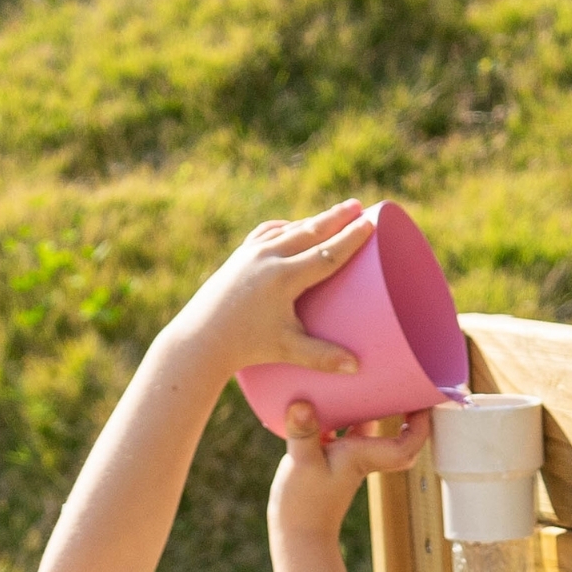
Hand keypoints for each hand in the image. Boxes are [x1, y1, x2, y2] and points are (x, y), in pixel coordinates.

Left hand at [164, 202, 376, 386]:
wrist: (202, 335)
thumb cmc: (247, 346)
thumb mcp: (288, 350)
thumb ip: (324, 358)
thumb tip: (357, 367)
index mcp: (283, 277)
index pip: (325, 253)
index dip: (350, 239)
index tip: (369, 224)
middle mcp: (268, 257)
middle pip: (309, 231)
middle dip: (336, 217)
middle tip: (358, 205)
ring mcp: (251, 252)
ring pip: (289, 229)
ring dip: (314, 220)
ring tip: (334, 214)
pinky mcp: (240, 255)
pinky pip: (268, 233)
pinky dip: (286, 227)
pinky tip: (293, 228)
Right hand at [270, 400, 432, 541]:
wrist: (298, 531)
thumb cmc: (304, 503)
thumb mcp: (301, 463)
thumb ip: (303, 433)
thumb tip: (301, 405)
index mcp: (363, 456)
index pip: (406, 445)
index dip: (420, 426)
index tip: (426, 403)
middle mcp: (361, 456)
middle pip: (397, 436)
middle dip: (409, 415)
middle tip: (411, 386)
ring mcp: (347, 457)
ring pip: (371, 430)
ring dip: (378, 408)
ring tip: (377, 380)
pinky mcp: (331, 457)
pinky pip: (347, 430)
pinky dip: (346, 412)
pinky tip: (335, 393)